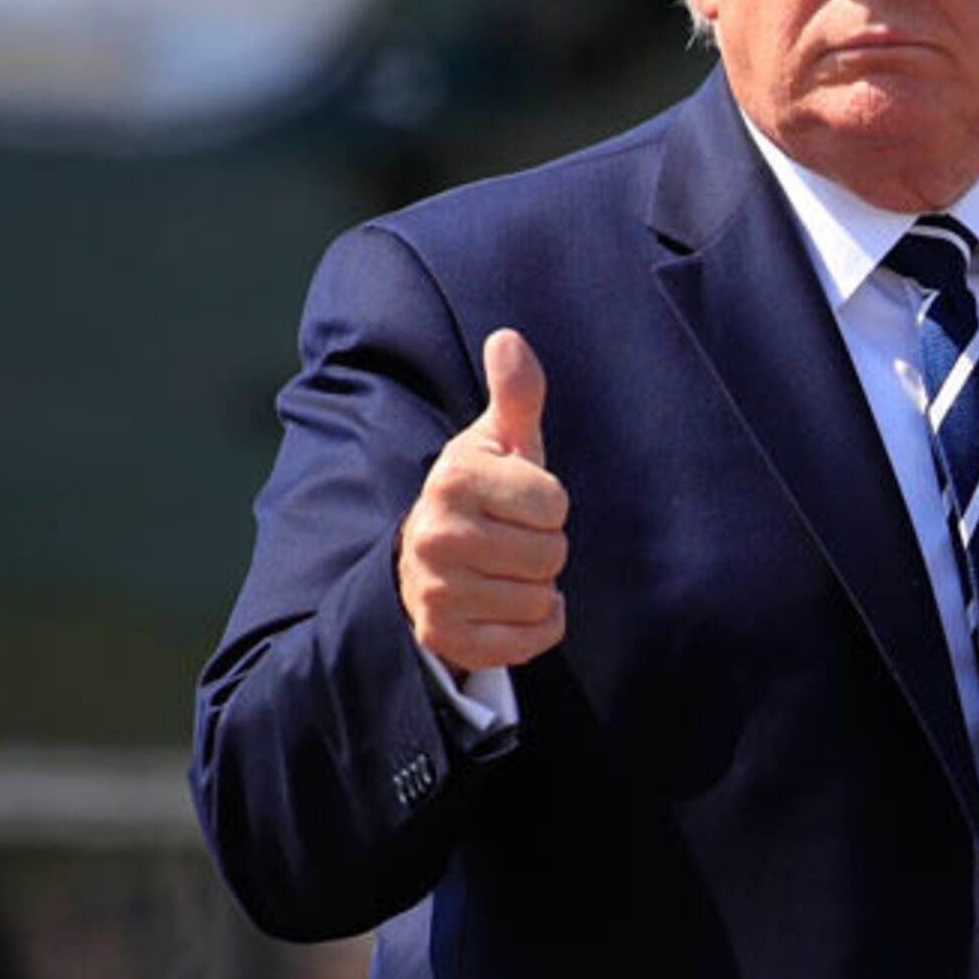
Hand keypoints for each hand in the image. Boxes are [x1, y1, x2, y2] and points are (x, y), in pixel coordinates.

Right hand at [395, 327, 569, 673]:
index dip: (549, 505)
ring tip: (502, 572)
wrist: (423, 563)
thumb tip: (508, 337)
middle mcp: (435, 536)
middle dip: (543, 549)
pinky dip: (533, 629)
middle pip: (552, 555)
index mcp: (454, 479)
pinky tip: (505, 606)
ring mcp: (436, 592)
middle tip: (509, 541)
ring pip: (542, 599)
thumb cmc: (480, 495)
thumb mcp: (497, 443)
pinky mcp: (444, 639)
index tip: (517, 504)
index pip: (555, 504)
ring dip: (537, 589)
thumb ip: (515, 395)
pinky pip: (530, 641)